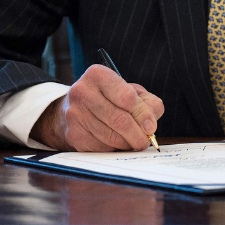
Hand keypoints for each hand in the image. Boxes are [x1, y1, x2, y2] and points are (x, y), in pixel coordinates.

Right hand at [31, 65, 163, 150]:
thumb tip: (150, 123)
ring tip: (133, 142)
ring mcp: (75, 114)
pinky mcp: (73, 134)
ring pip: (110, 137)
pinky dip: (114, 149)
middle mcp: (82, 92)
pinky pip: (100, 148)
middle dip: (137, 134)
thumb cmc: (109, 97)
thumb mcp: (130, 90)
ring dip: (127, 143)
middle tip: (145, 141)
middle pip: (119, 119)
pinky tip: (116, 143)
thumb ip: (147, 102)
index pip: (126, 97)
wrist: (75, 108)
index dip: (142, 114)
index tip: (151, 127)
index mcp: (98, 75)